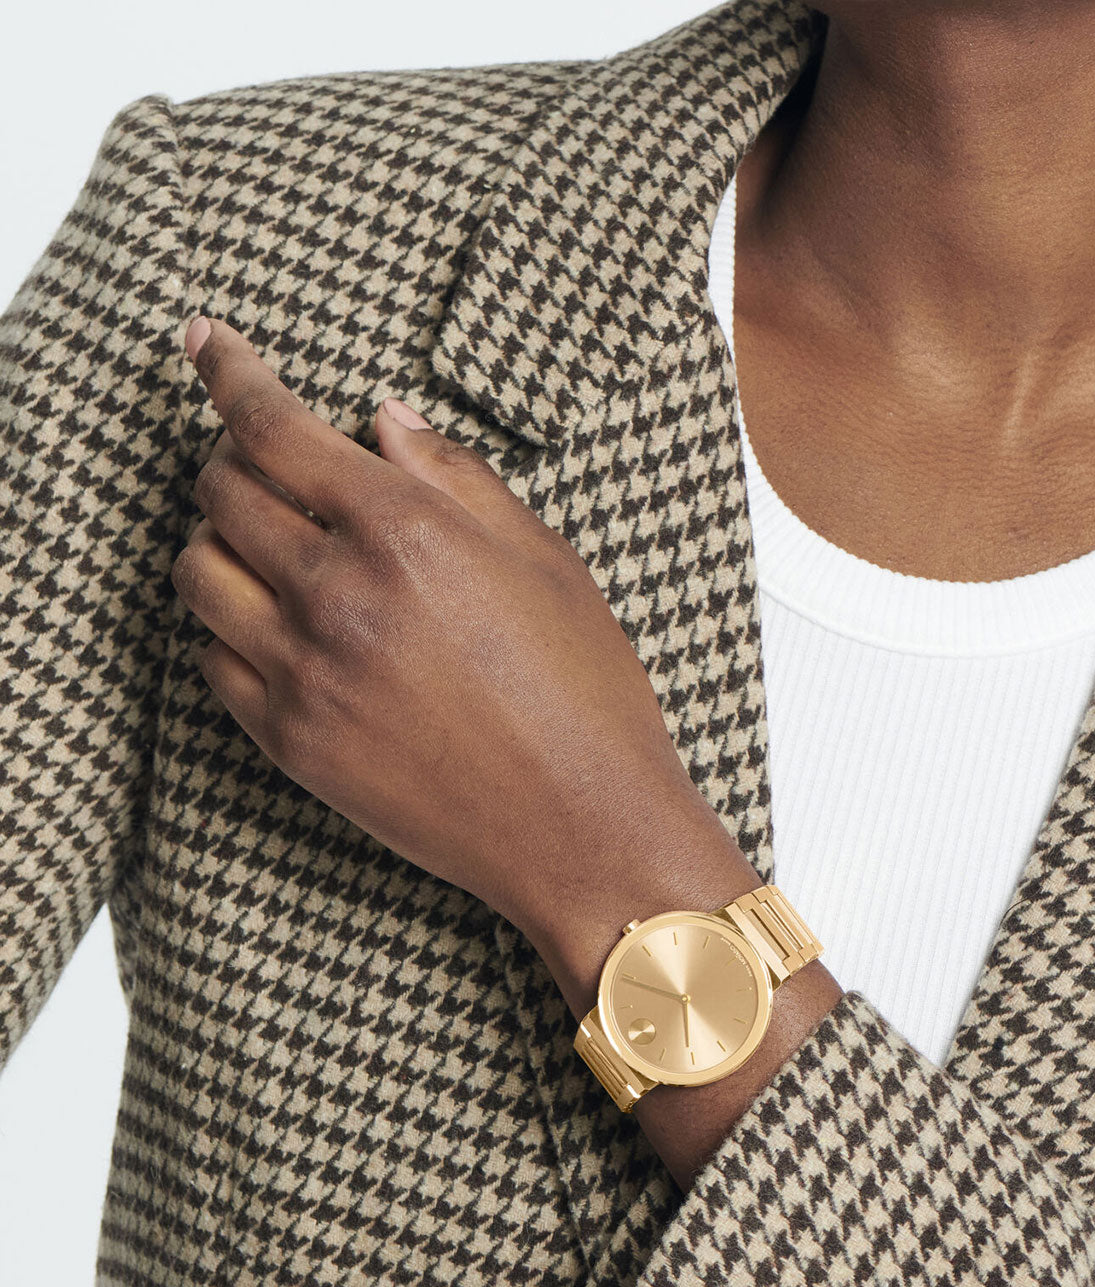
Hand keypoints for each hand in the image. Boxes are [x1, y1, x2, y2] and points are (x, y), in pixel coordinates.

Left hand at [171, 316, 758, 993]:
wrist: (583, 829)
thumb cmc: (588, 694)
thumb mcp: (547, 561)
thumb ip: (458, 478)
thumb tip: (384, 422)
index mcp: (407, 533)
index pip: (275, 426)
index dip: (230, 371)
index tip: (206, 341)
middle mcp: (337, 595)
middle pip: (221, 490)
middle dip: (232, 456)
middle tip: (268, 461)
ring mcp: (303, 674)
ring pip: (196, 574)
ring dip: (217, 538)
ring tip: (266, 542)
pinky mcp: (289, 742)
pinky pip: (211, 659)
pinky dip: (226, 623)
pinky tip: (276, 622)